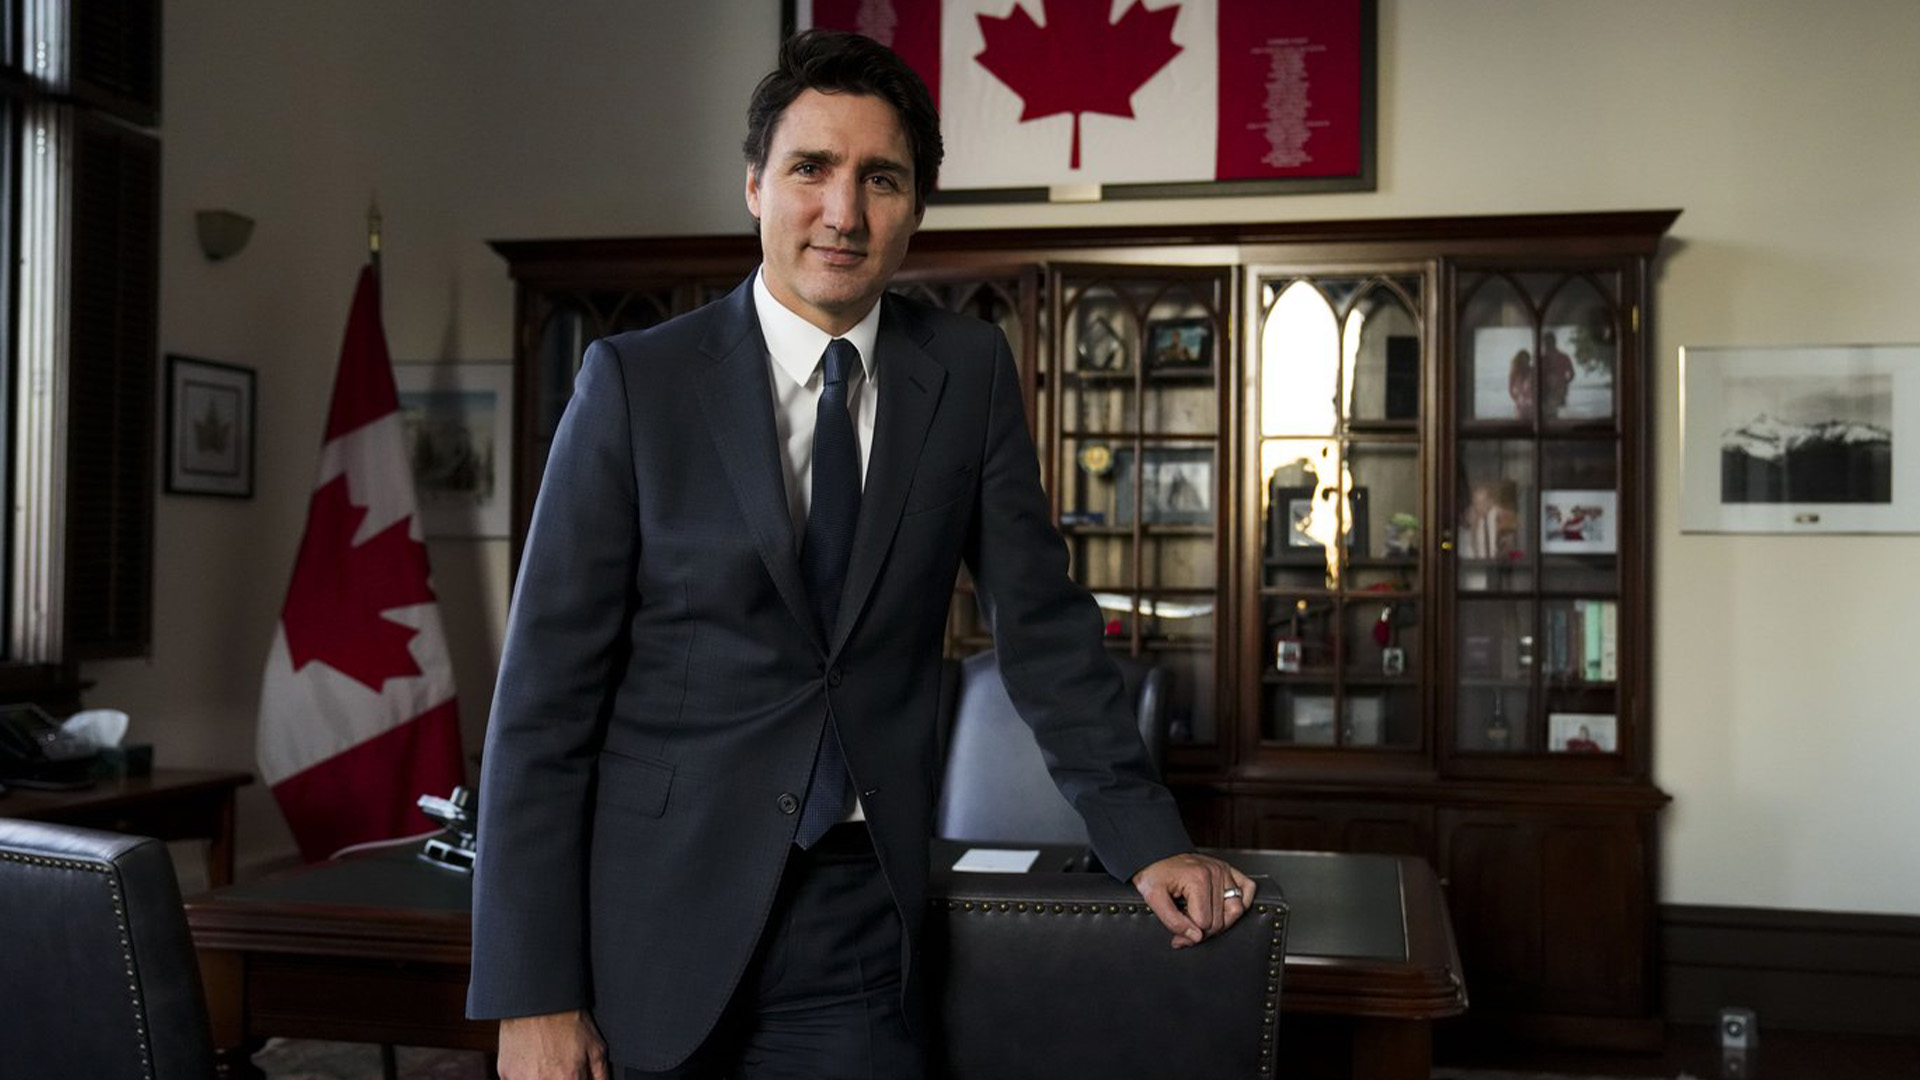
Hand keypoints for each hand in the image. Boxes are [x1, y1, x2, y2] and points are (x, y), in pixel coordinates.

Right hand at [496, 1009, 608, 1079]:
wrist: (537, 999)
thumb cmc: (567, 1019)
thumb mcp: (595, 1046)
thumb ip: (600, 1076)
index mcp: (568, 1078)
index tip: (575, 1075)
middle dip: (560, 1078)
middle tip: (560, 1065)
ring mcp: (521, 1078)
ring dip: (542, 1077)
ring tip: (546, 1061)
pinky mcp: (506, 1073)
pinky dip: (525, 1075)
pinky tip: (532, 1060)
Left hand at [1131, 852, 1257, 949]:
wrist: (1156, 857)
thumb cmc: (1155, 875)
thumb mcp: (1153, 899)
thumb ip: (1173, 921)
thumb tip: (1195, 937)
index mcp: (1198, 878)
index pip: (1204, 923)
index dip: (1189, 932)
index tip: (1178, 930)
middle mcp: (1215, 872)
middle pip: (1220, 920)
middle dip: (1202, 930)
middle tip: (1187, 926)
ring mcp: (1224, 870)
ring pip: (1236, 910)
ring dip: (1221, 920)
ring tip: (1203, 917)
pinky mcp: (1230, 870)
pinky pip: (1248, 889)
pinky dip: (1241, 902)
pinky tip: (1223, 907)